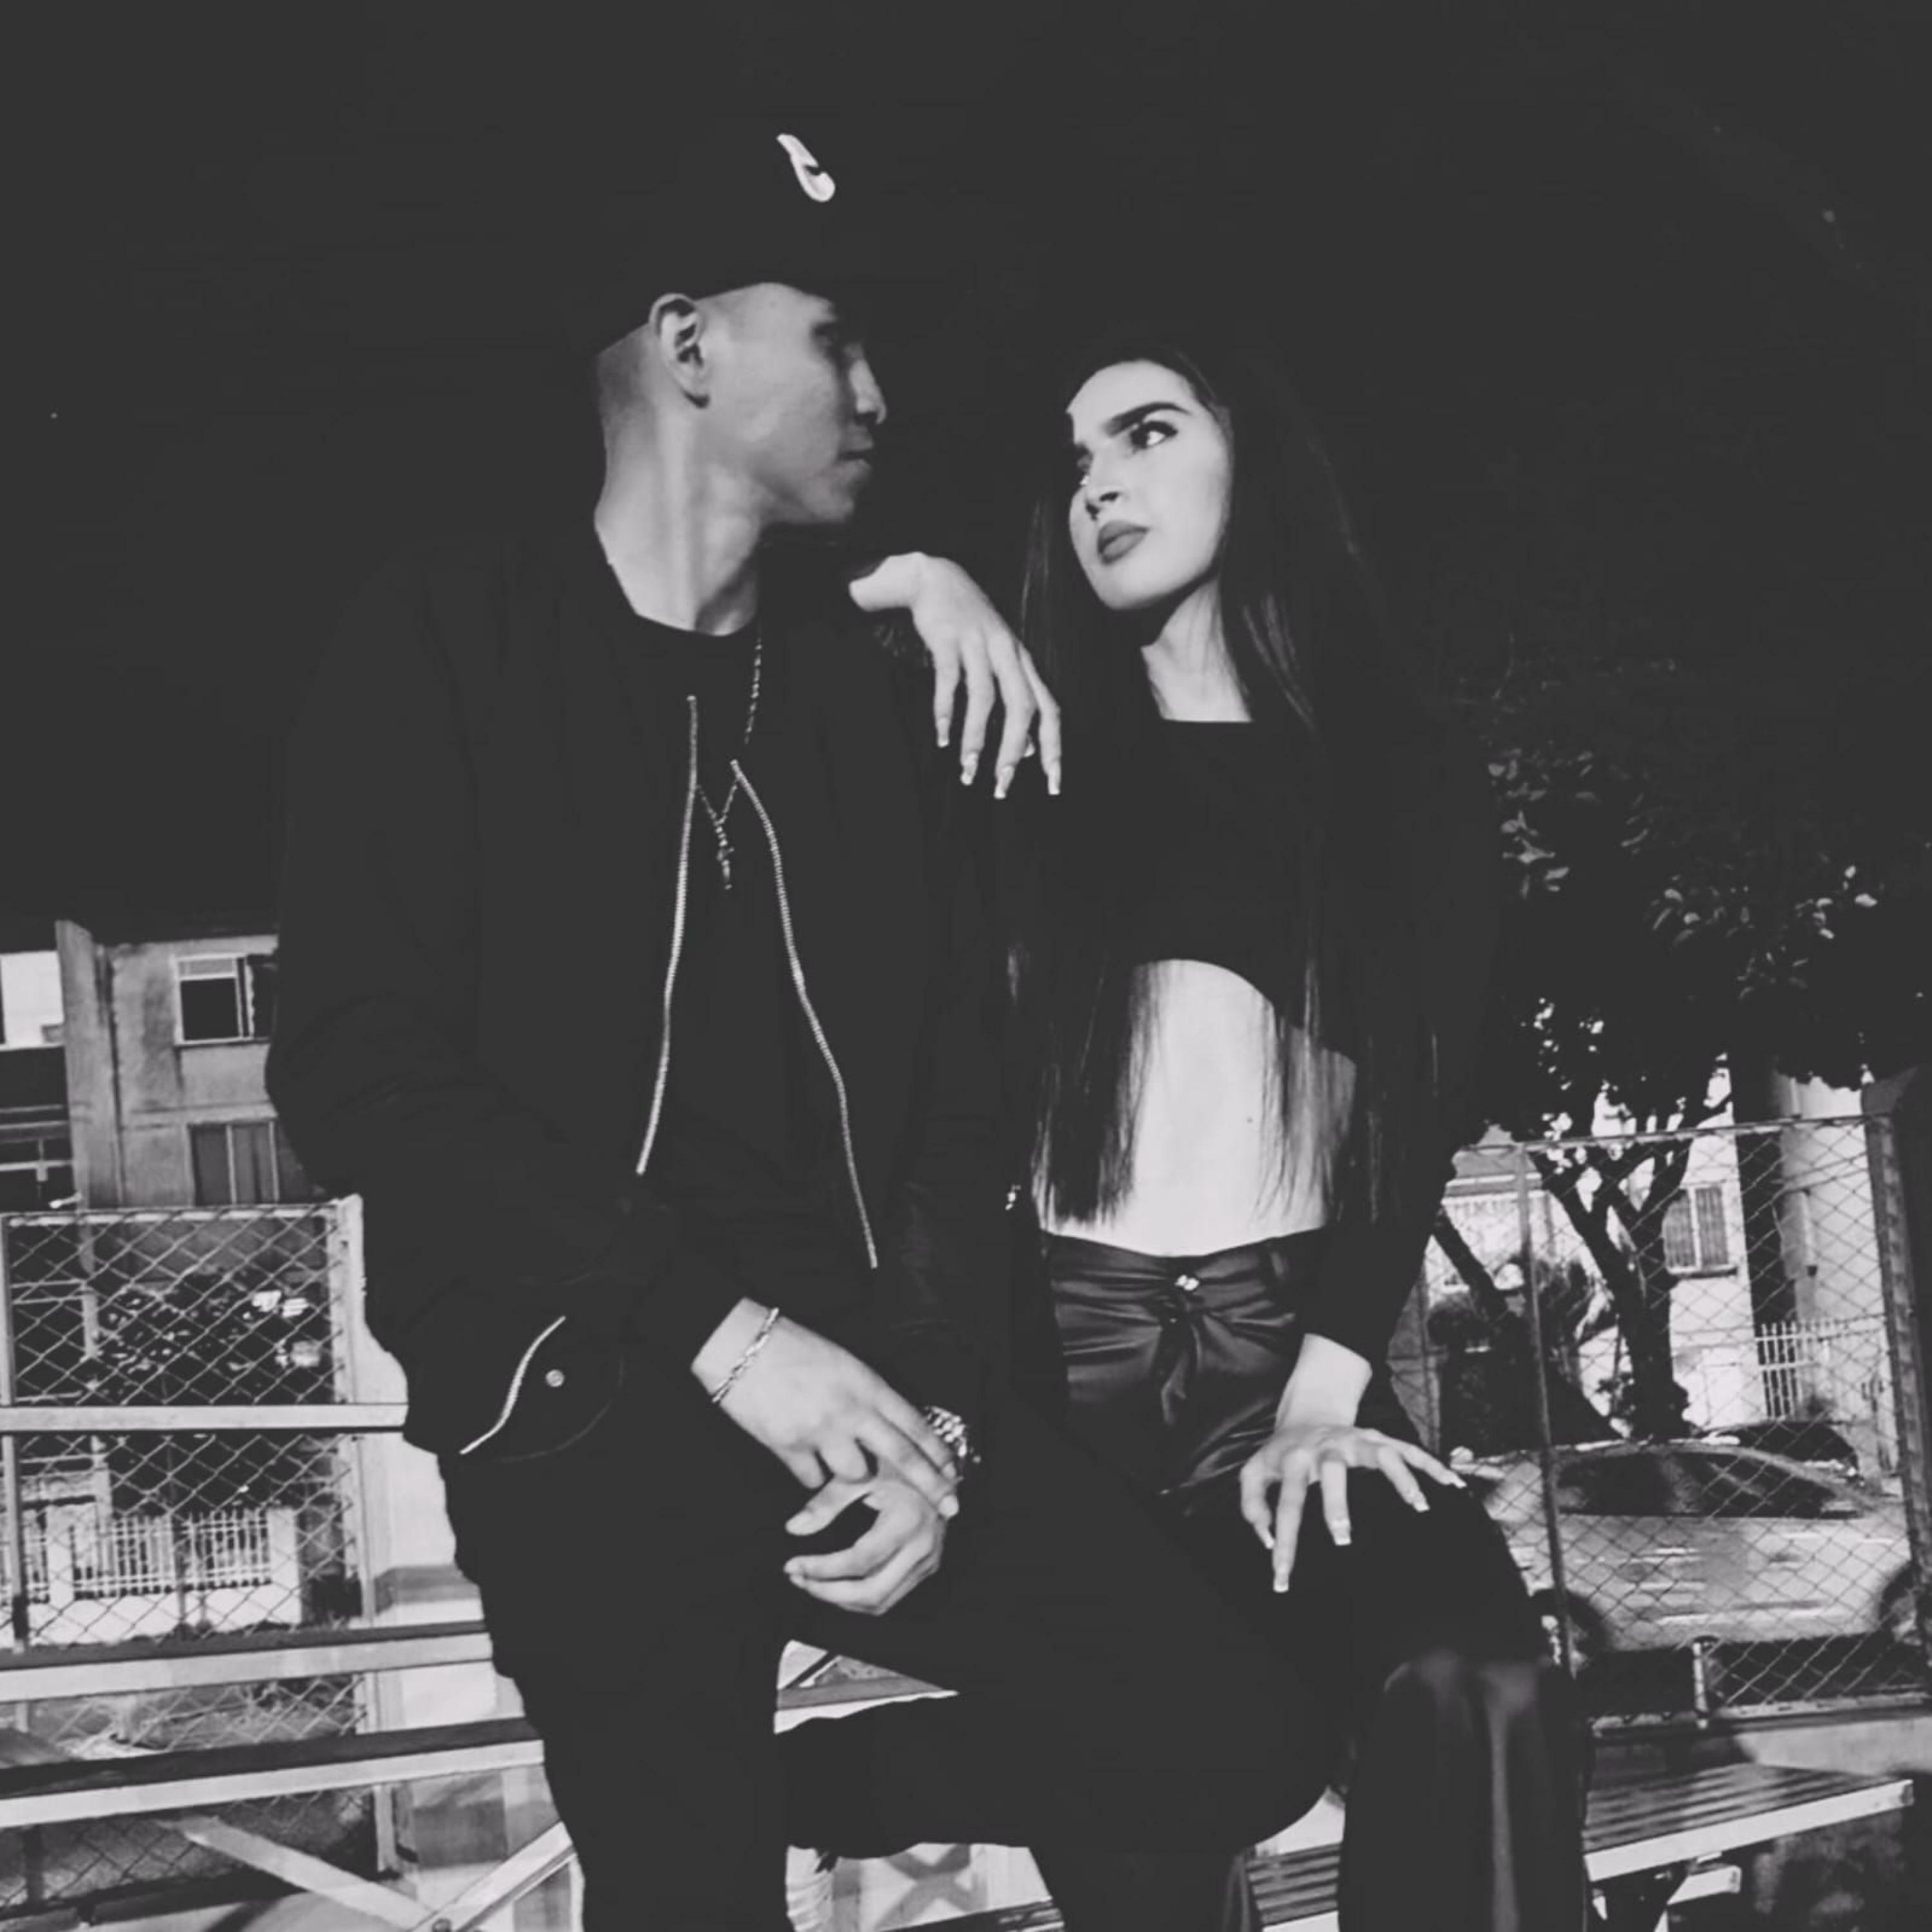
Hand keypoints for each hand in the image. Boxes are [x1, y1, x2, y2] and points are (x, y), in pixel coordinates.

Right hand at [698, 1305, 960, 1516]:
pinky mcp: (788, 1447)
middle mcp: (850, 1409)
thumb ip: (866, 1395)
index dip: (937, 1451)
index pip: (913, 1422)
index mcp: (866, 1383)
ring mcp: (820, 1430)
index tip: (956, 1471)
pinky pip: (812, 1480)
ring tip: (839, 1459)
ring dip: (852, 1474)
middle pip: (900, 1455)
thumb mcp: (843, 1363)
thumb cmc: (792, 1348)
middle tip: (951, 1505)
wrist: (741, 1346)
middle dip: (929, 1483)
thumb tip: (888, 1425)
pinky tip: (804, 1459)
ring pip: (856, 1475)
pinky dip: (811, 1475)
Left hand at [783, 1471, 948, 1612]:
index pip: (859, 1561)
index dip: (821, 1569)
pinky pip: (890, 1595)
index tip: (792, 1565)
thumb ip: (827, 1501)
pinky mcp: (926, 1568)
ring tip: (811, 1582)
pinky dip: (859, 1597)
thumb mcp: (862, 1475)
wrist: (938, 1464)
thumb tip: (793, 1527)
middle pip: (871, 1593)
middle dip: (828, 1592)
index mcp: (908, 1522)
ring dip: (841, 1599)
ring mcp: (928, 1562)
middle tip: (798, 1579)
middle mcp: (923, 1549)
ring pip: (880, 1602)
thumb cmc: (899, 1462)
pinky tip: (835, 1582)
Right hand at [848, 553, 1061, 797]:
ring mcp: (979, 644)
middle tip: (1001, 786)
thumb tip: (1029, 751)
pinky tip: (942, 738)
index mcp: (1025, 663)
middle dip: (1013, 750)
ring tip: (966, 769)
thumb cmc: (972, 630)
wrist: (937, 579)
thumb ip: (1016, 704)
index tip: (1053, 785)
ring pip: (985, 697)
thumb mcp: (1001, 663)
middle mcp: (1008, 653)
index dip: (1054, 748)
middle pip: (1022, 707)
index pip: (1050, 710)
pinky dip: (945, 711)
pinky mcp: (949, 638)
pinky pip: (949, 680)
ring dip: (976, 737)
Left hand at [1238, 1422, 1464, 1593]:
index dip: (1284, 1542)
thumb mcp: (1254, 1473)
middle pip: (1333, 1472)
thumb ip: (1252, 1505)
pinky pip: (1410, 1448)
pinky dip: (1431, 1465)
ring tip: (1419, 1506)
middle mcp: (1327, 1448)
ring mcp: (1356, 1441)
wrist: (1307, 1414)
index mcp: (1295, 1460)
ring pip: (1381, 1452)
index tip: (1282, 1577)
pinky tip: (1452, 1485)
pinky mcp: (1379, 1438)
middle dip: (1337, 1503)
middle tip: (1342, 1537)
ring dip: (1399, 1477)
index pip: (1287, 1504)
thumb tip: (1266, 1540)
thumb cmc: (1281, 1454)